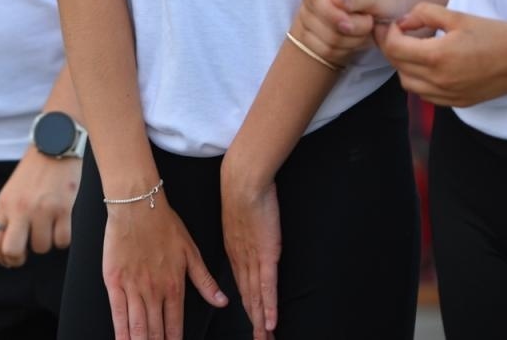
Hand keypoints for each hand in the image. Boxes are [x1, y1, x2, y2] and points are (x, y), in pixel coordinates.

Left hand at [0, 149, 80, 267]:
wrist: (55, 144)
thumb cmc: (34, 171)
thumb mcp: (12, 191)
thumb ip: (8, 216)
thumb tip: (8, 250)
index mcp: (4, 203)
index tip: (7, 260)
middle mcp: (20, 208)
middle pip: (12, 251)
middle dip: (18, 259)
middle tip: (25, 253)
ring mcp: (42, 209)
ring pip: (42, 248)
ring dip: (45, 243)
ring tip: (48, 227)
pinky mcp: (64, 209)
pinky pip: (62, 241)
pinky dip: (63, 239)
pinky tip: (62, 224)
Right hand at [102, 192, 227, 339]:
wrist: (138, 205)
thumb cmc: (165, 224)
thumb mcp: (191, 252)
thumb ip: (205, 281)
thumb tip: (222, 302)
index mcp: (175, 287)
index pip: (175, 327)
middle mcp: (155, 292)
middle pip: (155, 332)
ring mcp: (134, 287)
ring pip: (137, 327)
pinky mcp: (115, 281)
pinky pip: (118, 313)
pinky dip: (121, 332)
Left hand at [220, 153, 280, 339]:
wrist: (243, 182)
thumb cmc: (243, 194)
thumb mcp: (241, 219)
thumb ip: (246, 234)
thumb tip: (251, 239)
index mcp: (235, 253)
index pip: (243, 287)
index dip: (249, 307)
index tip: (253, 323)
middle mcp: (241, 261)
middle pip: (248, 299)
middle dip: (254, 321)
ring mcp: (253, 259)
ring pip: (256, 297)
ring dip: (260, 321)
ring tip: (264, 338)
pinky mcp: (266, 255)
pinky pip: (267, 287)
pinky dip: (269, 306)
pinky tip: (271, 322)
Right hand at [296, 0, 406, 63]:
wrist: (381, 15)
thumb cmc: (378, 0)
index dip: (331, 15)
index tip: (350, 24)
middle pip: (320, 23)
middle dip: (350, 30)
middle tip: (369, 22)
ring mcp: (307, 17)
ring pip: (324, 40)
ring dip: (351, 41)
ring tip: (364, 30)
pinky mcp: (309, 37)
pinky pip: (324, 51)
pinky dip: (344, 51)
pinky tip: (354, 40)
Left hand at [379, 3, 506, 106]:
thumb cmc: (495, 35)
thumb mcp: (458, 17)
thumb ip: (425, 14)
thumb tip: (404, 21)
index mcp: (437, 57)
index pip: (395, 48)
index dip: (388, 33)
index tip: (393, 24)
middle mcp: (439, 81)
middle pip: (398, 66)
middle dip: (391, 48)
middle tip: (396, 33)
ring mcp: (448, 95)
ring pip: (408, 84)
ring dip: (403, 66)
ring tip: (411, 49)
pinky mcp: (457, 103)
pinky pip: (425, 95)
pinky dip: (419, 81)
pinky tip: (427, 67)